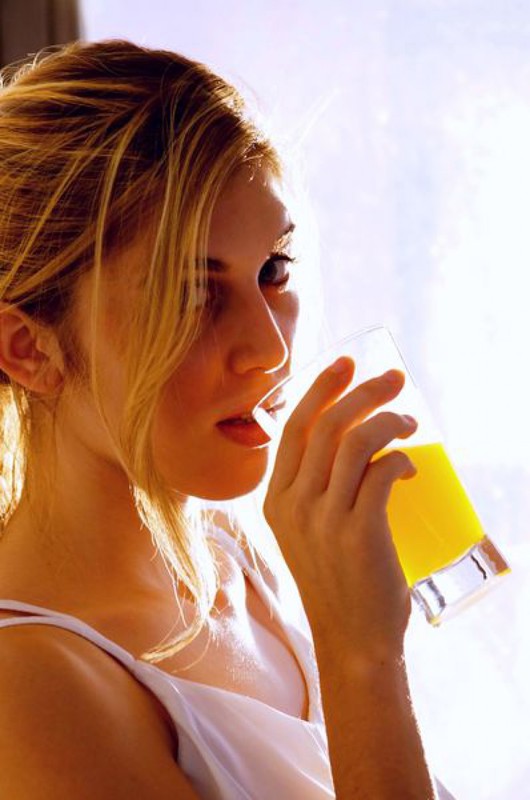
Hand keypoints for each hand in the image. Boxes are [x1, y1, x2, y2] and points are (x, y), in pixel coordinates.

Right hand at [263, 357, 417, 660]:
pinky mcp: (359, 532)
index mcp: (275, 499)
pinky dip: (402, 458)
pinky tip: (411, 465)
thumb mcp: (307, 532)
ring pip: (356, 441)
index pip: (294, 427)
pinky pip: (383, 471)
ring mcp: (323, 519)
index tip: (347, 364)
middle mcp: (293, 504)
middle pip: (328, 424)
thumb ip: (314, 491)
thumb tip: (351, 442)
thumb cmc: (338, 582)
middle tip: (395, 379)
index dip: (321, 388)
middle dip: (364, 390)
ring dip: (389, 420)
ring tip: (410, 422)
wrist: (353, 640)